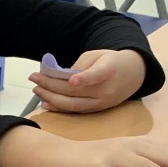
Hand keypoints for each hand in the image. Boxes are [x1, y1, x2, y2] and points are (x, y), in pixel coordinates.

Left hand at [29, 49, 146, 112]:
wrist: (133, 75)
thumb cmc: (110, 61)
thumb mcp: (97, 55)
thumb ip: (79, 66)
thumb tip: (58, 77)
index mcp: (109, 70)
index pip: (97, 75)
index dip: (85, 78)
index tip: (71, 79)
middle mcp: (107, 89)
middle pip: (75, 91)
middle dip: (51, 85)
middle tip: (34, 77)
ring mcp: (102, 102)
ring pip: (73, 104)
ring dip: (51, 98)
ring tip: (36, 90)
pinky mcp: (97, 110)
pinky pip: (76, 111)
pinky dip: (59, 108)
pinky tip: (45, 103)